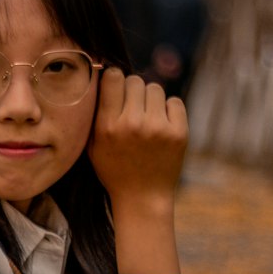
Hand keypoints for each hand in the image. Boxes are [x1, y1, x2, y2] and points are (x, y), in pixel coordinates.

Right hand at [87, 68, 186, 206]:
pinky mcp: (179, 132)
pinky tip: (162, 127)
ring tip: (147, 120)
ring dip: (151, 100)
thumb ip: (95, 113)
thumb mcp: (93, 145)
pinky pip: (174, 102)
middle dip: (133, 91)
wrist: (142, 198)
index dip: (114, 79)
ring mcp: (158, 128)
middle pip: (135, 80)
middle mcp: (132, 124)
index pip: (113, 77)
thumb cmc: (114, 170)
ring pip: (155, 89)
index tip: (115, 89)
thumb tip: (103, 75)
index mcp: (107, 126)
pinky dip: (169, 111)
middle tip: (132, 109)